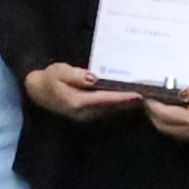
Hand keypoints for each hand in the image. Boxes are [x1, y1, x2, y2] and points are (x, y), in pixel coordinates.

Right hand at [25, 62, 147, 119]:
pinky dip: (121, 103)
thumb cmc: (49, 79)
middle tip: (149, 91)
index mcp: (77, 102)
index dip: (121, 96)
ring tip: (145, 92)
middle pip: (112, 107)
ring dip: (127, 103)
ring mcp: (89, 116)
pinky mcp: (91, 114)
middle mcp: (85, 113)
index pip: (104, 98)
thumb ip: (76, 75)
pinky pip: (109, 109)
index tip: (138, 93)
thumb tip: (93, 78)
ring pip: (113, 110)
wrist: (39, 92)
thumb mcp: (59, 72)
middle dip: (130, 100)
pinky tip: (131, 96)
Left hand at [143, 77, 188, 142]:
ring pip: (166, 130)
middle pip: (162, 125)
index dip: (153, 105)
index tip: (146, 95)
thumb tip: (181, 93)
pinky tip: (164, 111)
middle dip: (152, 113)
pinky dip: (165, 122)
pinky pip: (173, 132)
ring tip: (153, 104)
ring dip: (157, 118)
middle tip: (147, 98)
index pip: (166, 115)